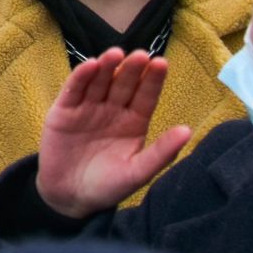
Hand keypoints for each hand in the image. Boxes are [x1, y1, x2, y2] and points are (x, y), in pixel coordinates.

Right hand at [35, 48, 191, 219]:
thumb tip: (188, 131)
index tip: (162, 63)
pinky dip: (81, 76)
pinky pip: (74, 89)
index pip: (146, 96)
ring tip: (116, 54)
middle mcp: (112, 109)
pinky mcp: (64, 110)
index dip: (153, 80)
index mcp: (134, 122)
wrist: (69, 198)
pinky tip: (91, 65)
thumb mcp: (137, 172)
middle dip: (132, 69)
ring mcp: (88, 107)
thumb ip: (161, 152)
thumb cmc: (108, 186)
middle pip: (124, 83)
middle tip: (141, 55)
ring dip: (107, 66)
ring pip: (100, 81)